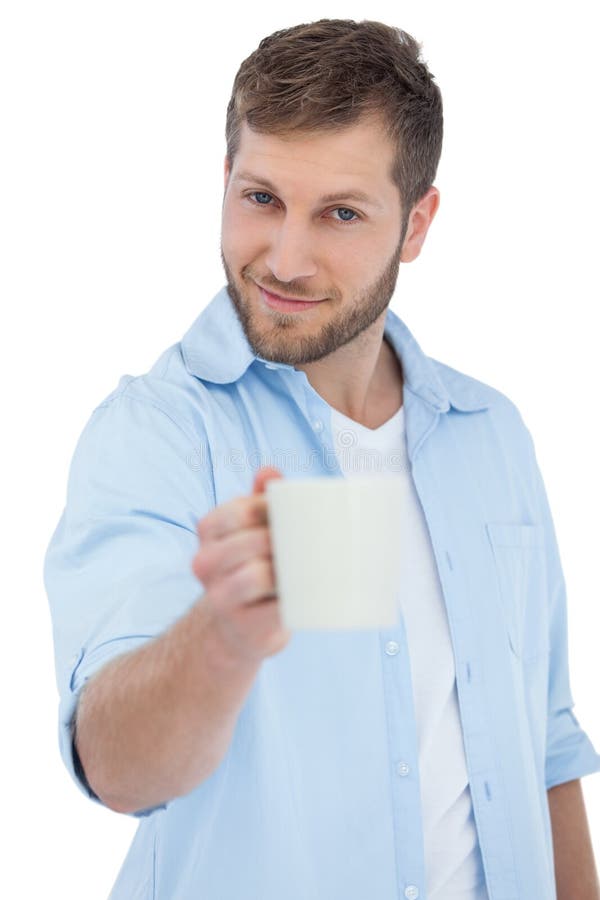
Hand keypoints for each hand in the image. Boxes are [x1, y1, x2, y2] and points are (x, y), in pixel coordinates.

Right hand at [192, 466, 291, 665]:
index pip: (241, 509)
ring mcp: (219, 597)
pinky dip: (292, 598)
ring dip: (287, 571)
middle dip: (285, 542)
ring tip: (303, 569)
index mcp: (208, 530)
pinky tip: (303, 593)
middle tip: (308, 545)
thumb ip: (259, 499)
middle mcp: (204, 563)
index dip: (272, 511)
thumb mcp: (250, 530)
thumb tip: (268, 471)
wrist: (237, 629)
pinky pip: (274, 608)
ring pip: (259, 574)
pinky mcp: (244, 627)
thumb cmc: (251, 567)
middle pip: (254, 541)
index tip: (292, 518)